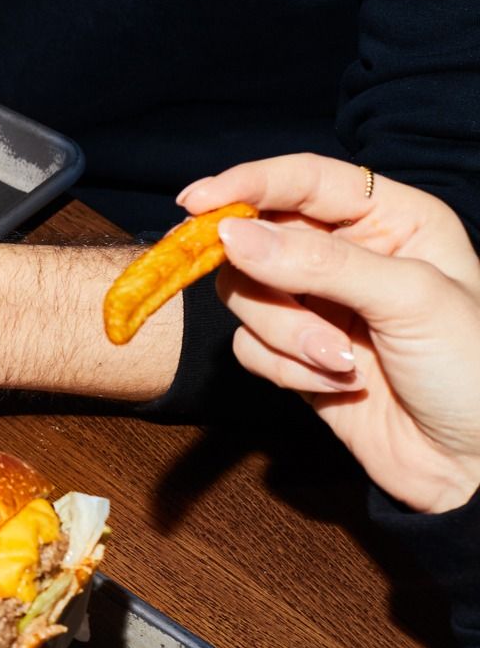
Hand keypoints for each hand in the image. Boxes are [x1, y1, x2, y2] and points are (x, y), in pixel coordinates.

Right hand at [182, 154, 479, 512]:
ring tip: (340, 362)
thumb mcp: (410, 300)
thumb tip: (231, 234)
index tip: (196, 203)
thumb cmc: (475, 372)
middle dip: (270, 280)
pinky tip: (334, 384)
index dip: (248, 184)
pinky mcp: (296, 357)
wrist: (478, 466)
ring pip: (246, 296)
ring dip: (285, 334)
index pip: (304, 181)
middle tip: (287, 307)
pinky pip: (250, 346)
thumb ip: (320, 262)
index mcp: (392, 221)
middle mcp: (349, 256)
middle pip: (258, 238)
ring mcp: (320, 308)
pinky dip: (282, 367)